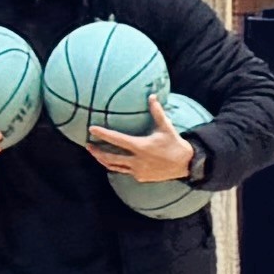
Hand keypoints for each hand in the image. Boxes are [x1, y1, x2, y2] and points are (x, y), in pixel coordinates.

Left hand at [84, 113, 201, 185]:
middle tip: (88, 145)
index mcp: (141, 147)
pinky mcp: (140, 177)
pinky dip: (116, 166)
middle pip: (110, 158)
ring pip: (114, 167)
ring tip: (95, 154)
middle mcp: (137, 161)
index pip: (117, 139)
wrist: (185, 164)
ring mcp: (137, 171)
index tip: (91, 129)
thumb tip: (152, 95)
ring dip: (103, 160)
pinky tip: (111, 162)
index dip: (103, 134)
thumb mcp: (166, 127)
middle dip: (97, 151)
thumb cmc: (174, 143)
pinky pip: (124, 171)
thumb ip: (157, 112)